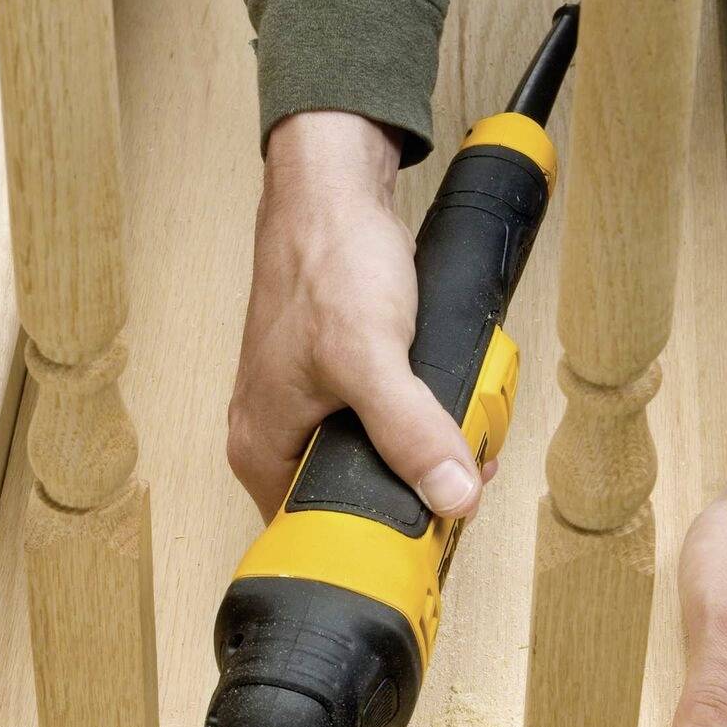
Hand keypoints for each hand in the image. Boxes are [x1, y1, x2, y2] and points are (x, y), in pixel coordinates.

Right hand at [227, 111, 492, 520]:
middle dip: (416, 490)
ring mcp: (305, 409)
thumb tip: (450, 495)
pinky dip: (420, 419)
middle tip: (463, 470)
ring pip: (374, 462)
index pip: (321, 533)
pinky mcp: (334, 382)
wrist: (330, 190)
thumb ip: (410, 432)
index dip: (383, 536)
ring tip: (462, 433)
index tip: (437, 525)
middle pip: (353, 501)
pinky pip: (382, 424)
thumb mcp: (371, 356)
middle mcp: (275, 438)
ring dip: (425, 453)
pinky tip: (446, 403)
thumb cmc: (325, 261)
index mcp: (262, 450)